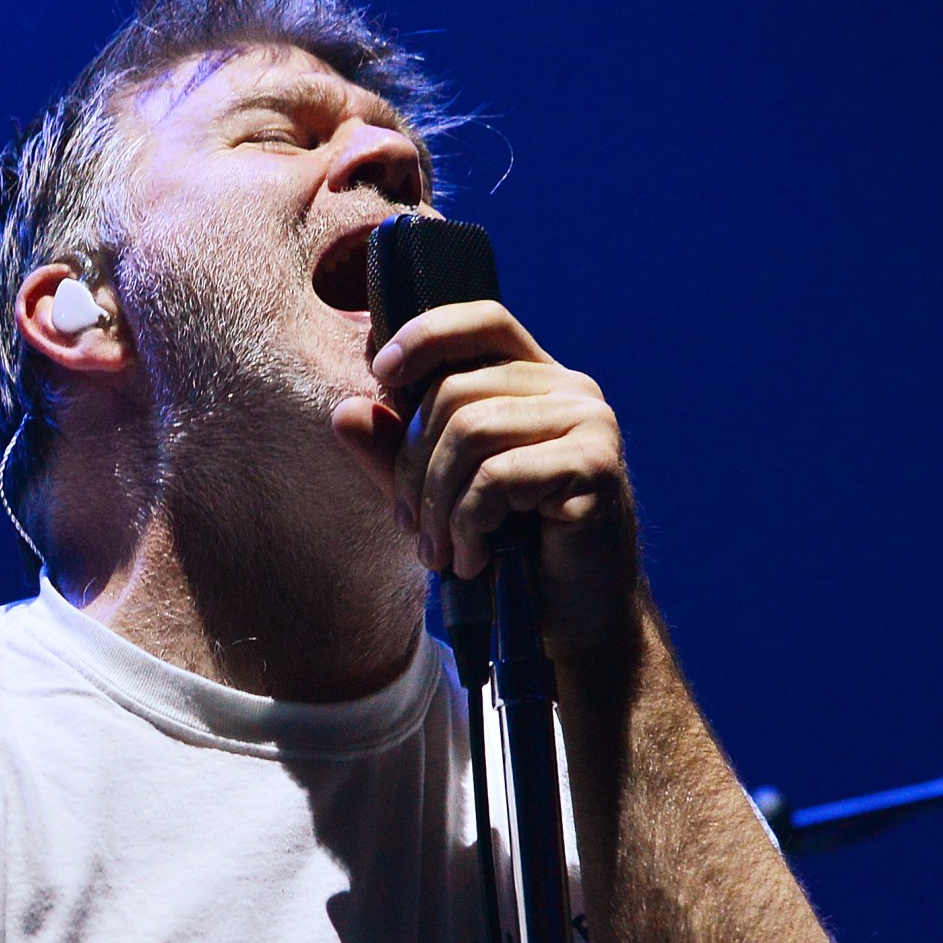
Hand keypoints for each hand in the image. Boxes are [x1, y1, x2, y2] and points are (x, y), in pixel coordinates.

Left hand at [330, 302, 641, 664]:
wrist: (576, 621)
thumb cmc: (512, 554)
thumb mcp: (439, 497)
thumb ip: (396, 454)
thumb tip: (346, 412)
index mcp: (537, 382)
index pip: (483, 320)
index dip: (427, 334)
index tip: (381, 373)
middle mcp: (571, 389)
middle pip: (456, 390)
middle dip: (414, 465)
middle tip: (412, 527)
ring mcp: (590, 422)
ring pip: (471, 431)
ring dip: (438, 504)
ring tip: (441, 553)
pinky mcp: (596, 465)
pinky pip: (497, 477)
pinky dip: (468, 525)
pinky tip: (475, 560)